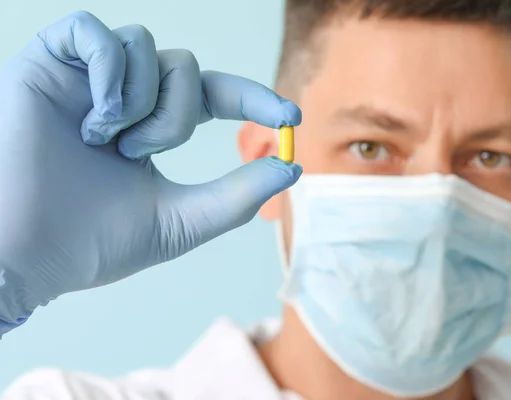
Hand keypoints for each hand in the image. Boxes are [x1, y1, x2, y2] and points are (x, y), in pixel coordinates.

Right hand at [0, 11, 301, 334]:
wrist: (26, 254)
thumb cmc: (95, 243)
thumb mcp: (182, 221)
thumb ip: (236, 196)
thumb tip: (290, 166)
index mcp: (151, 128)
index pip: (215, 96)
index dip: (254, 99)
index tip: (290, 117)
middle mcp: (124, 99)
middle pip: (185, 68)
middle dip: (178, 115)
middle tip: (138, 153)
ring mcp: (87, 80)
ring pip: (148, 47)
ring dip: (142, 101)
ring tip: (106, 141)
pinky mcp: (47, 64)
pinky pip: (95, 32)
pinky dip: (108, 72)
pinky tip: (92, 117)